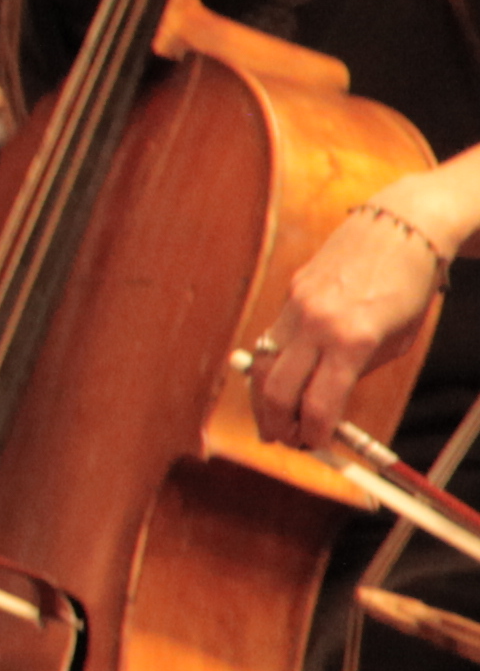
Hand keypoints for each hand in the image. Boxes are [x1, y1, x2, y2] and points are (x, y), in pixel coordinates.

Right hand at [242, 194, 454, 451]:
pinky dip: (271, 365)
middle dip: (276, 422)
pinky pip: (272, 338)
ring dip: (262, 398)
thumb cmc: (409, 285)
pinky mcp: (290, 293)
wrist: (401, 226)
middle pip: (276, 390)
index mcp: (353, 340)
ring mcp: (298, 306)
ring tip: (271, 416)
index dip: (314, 433)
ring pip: (261, 365)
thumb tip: (326, 401)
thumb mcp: (396, 339)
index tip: (316, 444)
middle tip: (283, 438)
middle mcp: (317, 324)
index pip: (318, 404)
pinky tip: (278, 377)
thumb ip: (358, 370)